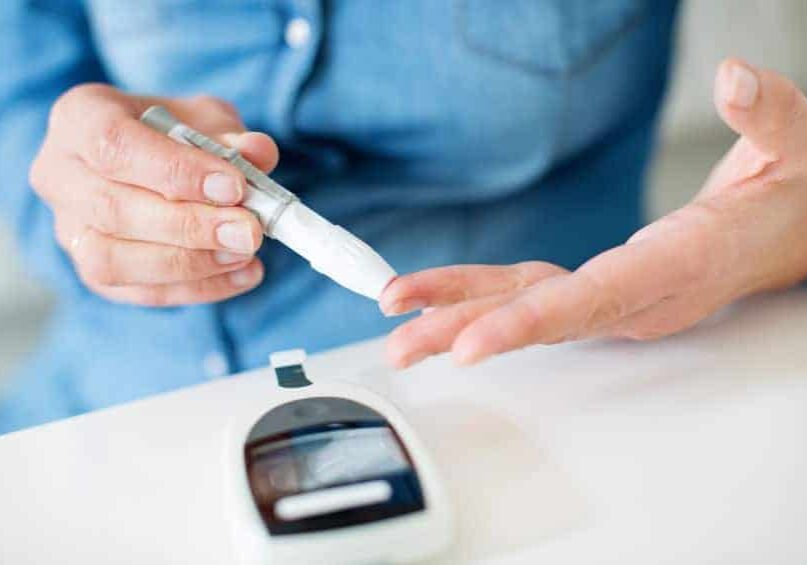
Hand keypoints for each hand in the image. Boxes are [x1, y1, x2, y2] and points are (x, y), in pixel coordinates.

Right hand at [30, 84, 278, 305]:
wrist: (154, 162)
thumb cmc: (176, 134)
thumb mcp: (207, 119)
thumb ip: (231, 136)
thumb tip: (258, 153)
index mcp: (79, 117)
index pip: (114, 144)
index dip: (176, 170)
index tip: (233, 186)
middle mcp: (60, 174)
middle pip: (112, 208)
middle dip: (189, 226)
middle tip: (249, 231)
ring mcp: (68, 229)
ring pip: (113, 260)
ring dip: (190, 263)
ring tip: (244, 253)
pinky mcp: (91, 272)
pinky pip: (139, 292)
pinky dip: (198, 289)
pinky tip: (242, 274)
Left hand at [381, 59, 806, 367]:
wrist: (790, 236)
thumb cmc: (786, 199)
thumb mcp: (795, 145)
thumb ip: (769, 114)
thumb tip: (734, 78)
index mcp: (678, 266)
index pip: (595, 299)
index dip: (530, 322)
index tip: (468, 344)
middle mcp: (637, 296)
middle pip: (542, 318)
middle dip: (467, 331)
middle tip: (400, 345)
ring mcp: (614, 298)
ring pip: (526, 310)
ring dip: (458, 317)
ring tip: (398, 320)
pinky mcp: (599, 289)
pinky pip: (530, 295)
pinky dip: (480, 297)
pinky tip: (435, 301)